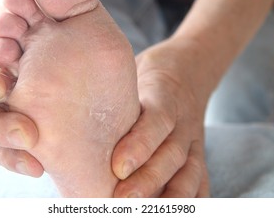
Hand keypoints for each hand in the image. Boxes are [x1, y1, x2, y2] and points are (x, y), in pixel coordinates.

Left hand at [112, 37, 209, 196]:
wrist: (188, 70)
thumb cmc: (146, 77)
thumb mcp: (130, 76)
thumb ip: (112, 100)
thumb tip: (71, 126)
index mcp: (164, 97)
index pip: (157, 120)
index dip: (140, 144)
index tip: (118, 167)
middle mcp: (183, 121)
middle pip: (173, 153)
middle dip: (149, 179)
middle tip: (122, 199)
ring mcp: (194, 140)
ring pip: (191, 170)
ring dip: (171, 197)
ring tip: (144, 212)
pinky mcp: (199, 154)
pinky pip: (202, 179)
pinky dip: (193, 200)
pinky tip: (178, 212)